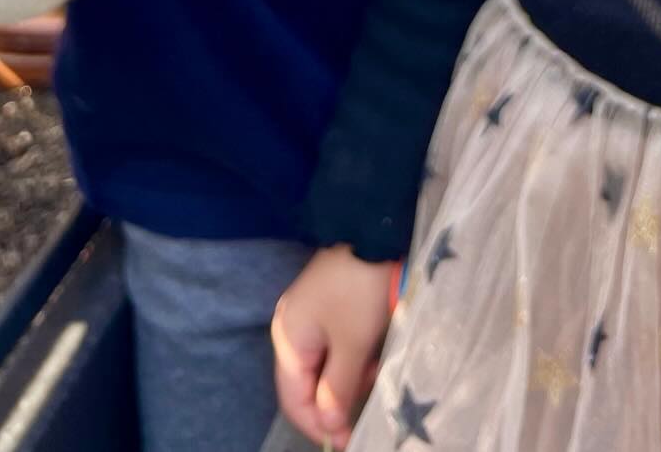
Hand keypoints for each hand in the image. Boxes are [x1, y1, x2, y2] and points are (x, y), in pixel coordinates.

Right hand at [272, 245, 393, 443]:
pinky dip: (349, 359)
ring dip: (345, 380)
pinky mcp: (325, 303)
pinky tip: (370, 357)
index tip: (348, 441)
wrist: (372, 230)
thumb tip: (329, 426)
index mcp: (288, 339)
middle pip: (306, 383)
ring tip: (372, 379)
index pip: (294, 400)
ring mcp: (307, 313)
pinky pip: (332, 345)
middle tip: (363, 413)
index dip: (319, 426)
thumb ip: (338, 389)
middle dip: (333, 403)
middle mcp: (290, 327)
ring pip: (321, 365)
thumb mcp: (353, 344)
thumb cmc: (359, 291)